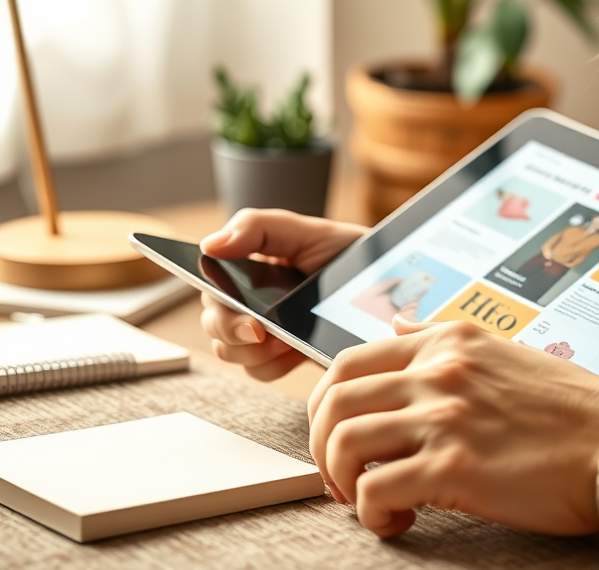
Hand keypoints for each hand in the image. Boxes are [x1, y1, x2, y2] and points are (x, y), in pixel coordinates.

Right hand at [199, 208, 366, 380]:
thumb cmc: (345, 252)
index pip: (208, 285)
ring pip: (231, 351)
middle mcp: (249, 298)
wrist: (389, 286)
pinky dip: (273, 365)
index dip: (215, 303)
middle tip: (261, 332)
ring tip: (284, 342)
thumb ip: (257, 228)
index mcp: (246, 266)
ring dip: (253, 352)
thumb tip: (210, 245)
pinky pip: (258, 370)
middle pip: (214, 324)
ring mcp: (265, 328)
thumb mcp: (307, 230)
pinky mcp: (282, 354)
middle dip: (232, 332)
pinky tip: (295, 351)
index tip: (242, 315)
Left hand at [307, 319, 598, 537]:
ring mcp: (445, 415)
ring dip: (340, 481)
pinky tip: (398, 520)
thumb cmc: (569, 409)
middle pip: (333, 398)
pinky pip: (375, 490)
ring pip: (343, 441)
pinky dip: (371, 513)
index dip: (324, 404)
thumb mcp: (500, 350)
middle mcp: (439, 370)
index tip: (334, 434)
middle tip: (339, 475)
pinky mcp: (455, 466)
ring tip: (366, 500)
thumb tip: (397, 325)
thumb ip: (440, 339)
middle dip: (320, 443)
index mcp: (448, 341)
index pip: (349, 359)